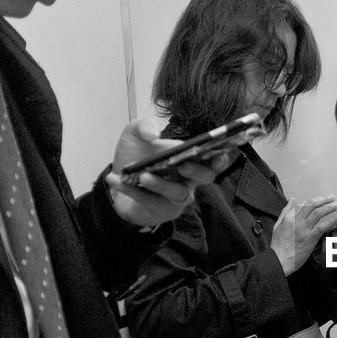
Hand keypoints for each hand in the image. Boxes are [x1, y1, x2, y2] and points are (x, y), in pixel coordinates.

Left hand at [105, 116, 231, 225]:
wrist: (116, 180)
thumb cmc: (135, 156)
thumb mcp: (135, 134)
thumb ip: (143, 126)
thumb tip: (153, 133)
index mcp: (190, 159)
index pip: (214, 160)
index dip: (221, 158)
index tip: (219, 153)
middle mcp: (189, 179)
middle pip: (205, 178)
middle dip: (196, 171)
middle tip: (182, 165)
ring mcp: (176, 198)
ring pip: (178, 194)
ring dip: (161, 184)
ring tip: (143, 175)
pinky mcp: (160, 211)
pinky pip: (150, 202)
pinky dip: (132, 191)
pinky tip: (115, 180)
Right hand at [270, 195, 336, 273]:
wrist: (279, 260)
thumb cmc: (278, 246)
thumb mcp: (277, 225)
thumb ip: (285, 211)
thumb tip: (292, 199)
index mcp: (288, 217)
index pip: (302, 203)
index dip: (313, 200)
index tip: (320, 200)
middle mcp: (296, 221)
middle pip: (311, 204)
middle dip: (323, 199)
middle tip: (331, 197)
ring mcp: (304, 229)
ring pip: (318, 213)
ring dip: (329, 207)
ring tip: (336, 205)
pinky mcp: (310, 238)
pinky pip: (323, 226)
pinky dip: (332, 220)